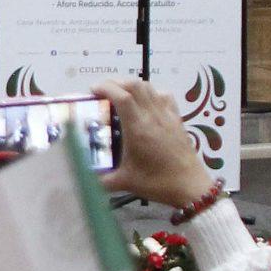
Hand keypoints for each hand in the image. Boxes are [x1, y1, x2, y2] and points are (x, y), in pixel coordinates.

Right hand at [96, 77, 215, 211]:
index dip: (105, 87)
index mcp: (138, 128)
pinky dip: (152, 92)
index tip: (92, 91)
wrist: (190, 187)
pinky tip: (146, 102)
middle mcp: (152, 117)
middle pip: (135, 85)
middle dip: (116, 83)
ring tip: (121, 95)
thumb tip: (81, 176)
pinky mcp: (177, 120)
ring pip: (150, 87)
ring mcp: (167, 116)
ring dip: (132, 85)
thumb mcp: (123, 182)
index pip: (121, 96)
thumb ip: (99, 179)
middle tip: (103, 92)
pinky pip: (164, 96)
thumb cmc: (157, 183)